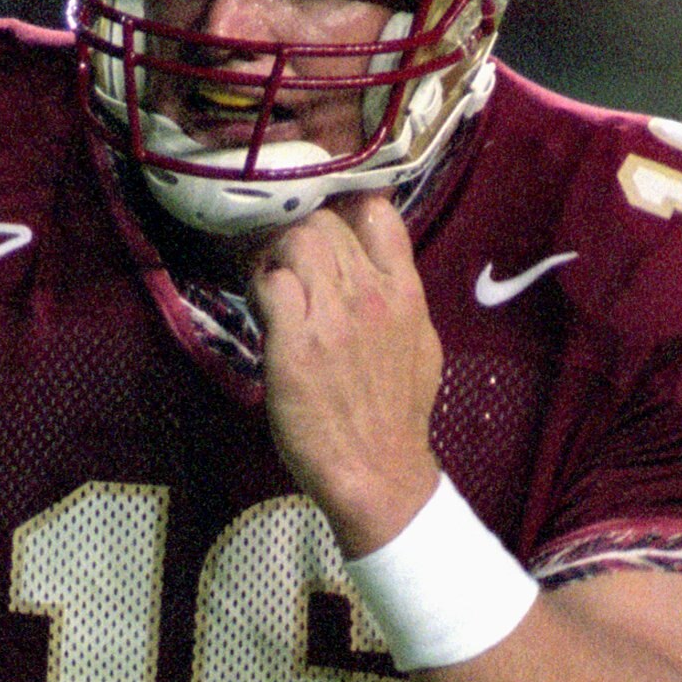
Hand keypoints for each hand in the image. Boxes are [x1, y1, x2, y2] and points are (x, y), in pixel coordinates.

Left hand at [248, 194, 443, 555]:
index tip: (326, 227)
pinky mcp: (294, 345)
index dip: (343, 209)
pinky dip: (261, 288)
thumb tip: (385, 260)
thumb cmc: (395, 414)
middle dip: (298, 238)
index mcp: (405, 293)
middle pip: (323, 223)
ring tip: (273, 286)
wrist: (377, 472)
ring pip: (294, 243)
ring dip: (275, 257)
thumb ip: (402, 294)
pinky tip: (263, 310)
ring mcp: (332, 318)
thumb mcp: (421, 344)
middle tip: (286, 267)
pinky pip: (271, 285)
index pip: (375, 213)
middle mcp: (370, 295)